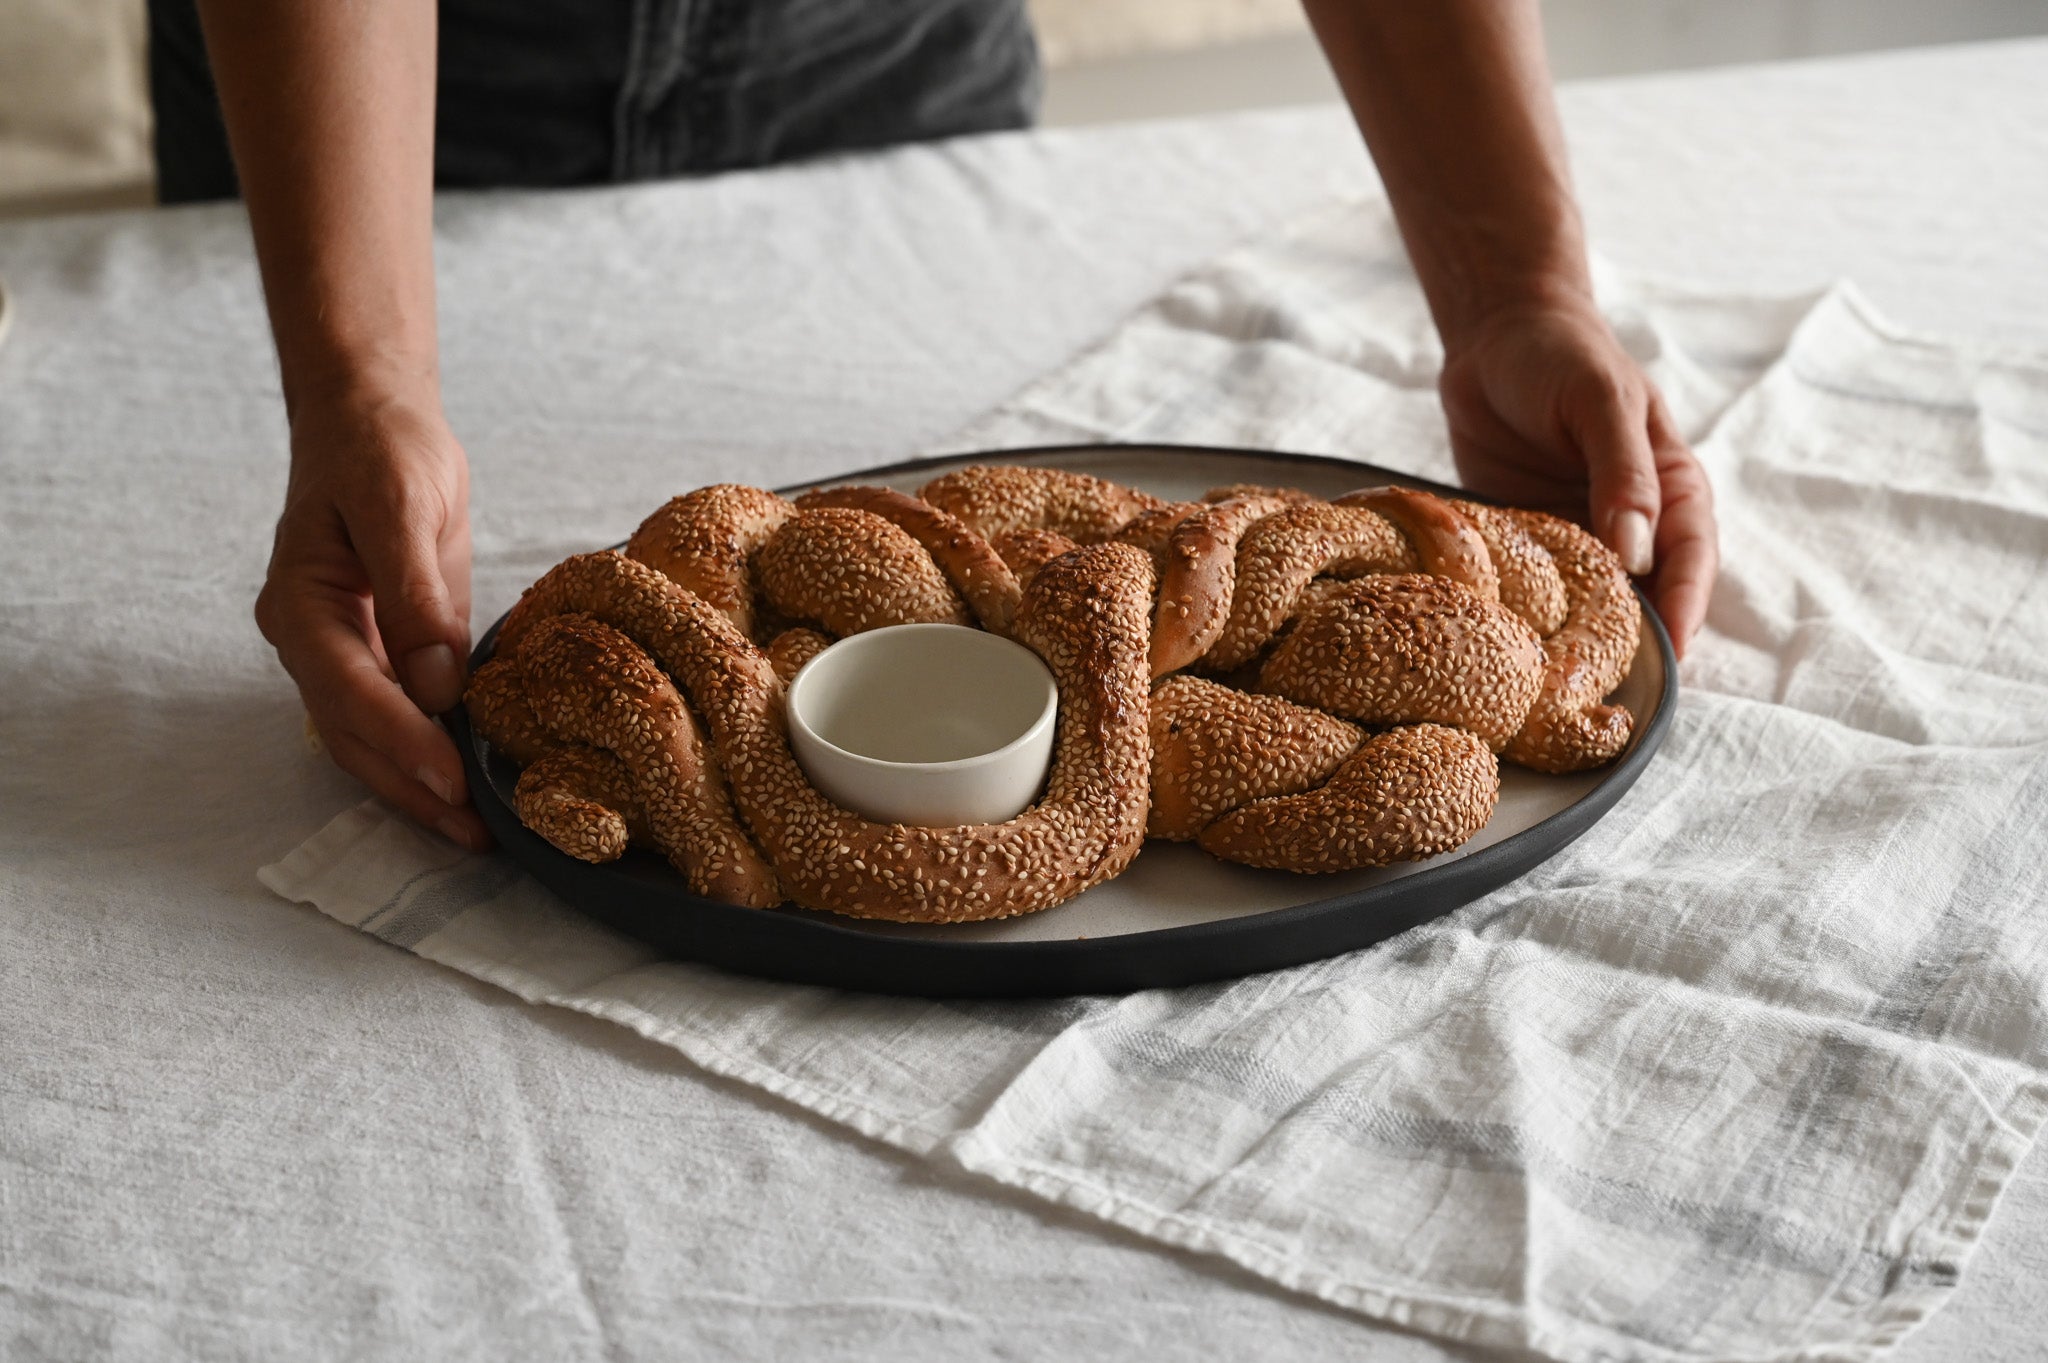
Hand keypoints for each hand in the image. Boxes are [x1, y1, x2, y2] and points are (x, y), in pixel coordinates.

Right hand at [255, 388, 489, 848]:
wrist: (374, 419)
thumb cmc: (380, 448)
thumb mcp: (400, 506)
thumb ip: (414, 595)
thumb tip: (437, 684)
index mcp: (300, 605)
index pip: (349, 691)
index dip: (401, 740)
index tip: (452, 779)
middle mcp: (310, 641)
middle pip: (353, 736)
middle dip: (412, 788)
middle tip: (474, 834)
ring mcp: (343, 652)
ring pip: (371, 740)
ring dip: (420, 789)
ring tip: (477, 834)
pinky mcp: (382, 652)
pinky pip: (400, 717)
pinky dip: (431, 755)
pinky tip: (471, 787)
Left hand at [1436, 296, 1716, 656]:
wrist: (1495, 336)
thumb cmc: (1562, 357)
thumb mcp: (1600, 402)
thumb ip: (1621, 472)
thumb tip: (1637, 552)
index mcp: (1672, 488)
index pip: (1691, 561)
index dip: (1684, 611)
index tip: (1671, 659)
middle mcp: (1633, 522)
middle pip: (1647, 596)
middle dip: (1635, 643)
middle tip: (1611, 693)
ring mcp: (1579, 535)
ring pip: (1592, 603)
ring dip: (1582, 640)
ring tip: (1563, 687)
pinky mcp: (1530, 541)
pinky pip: (1537, 589)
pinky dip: (1531, 619)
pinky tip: (1513, 650)